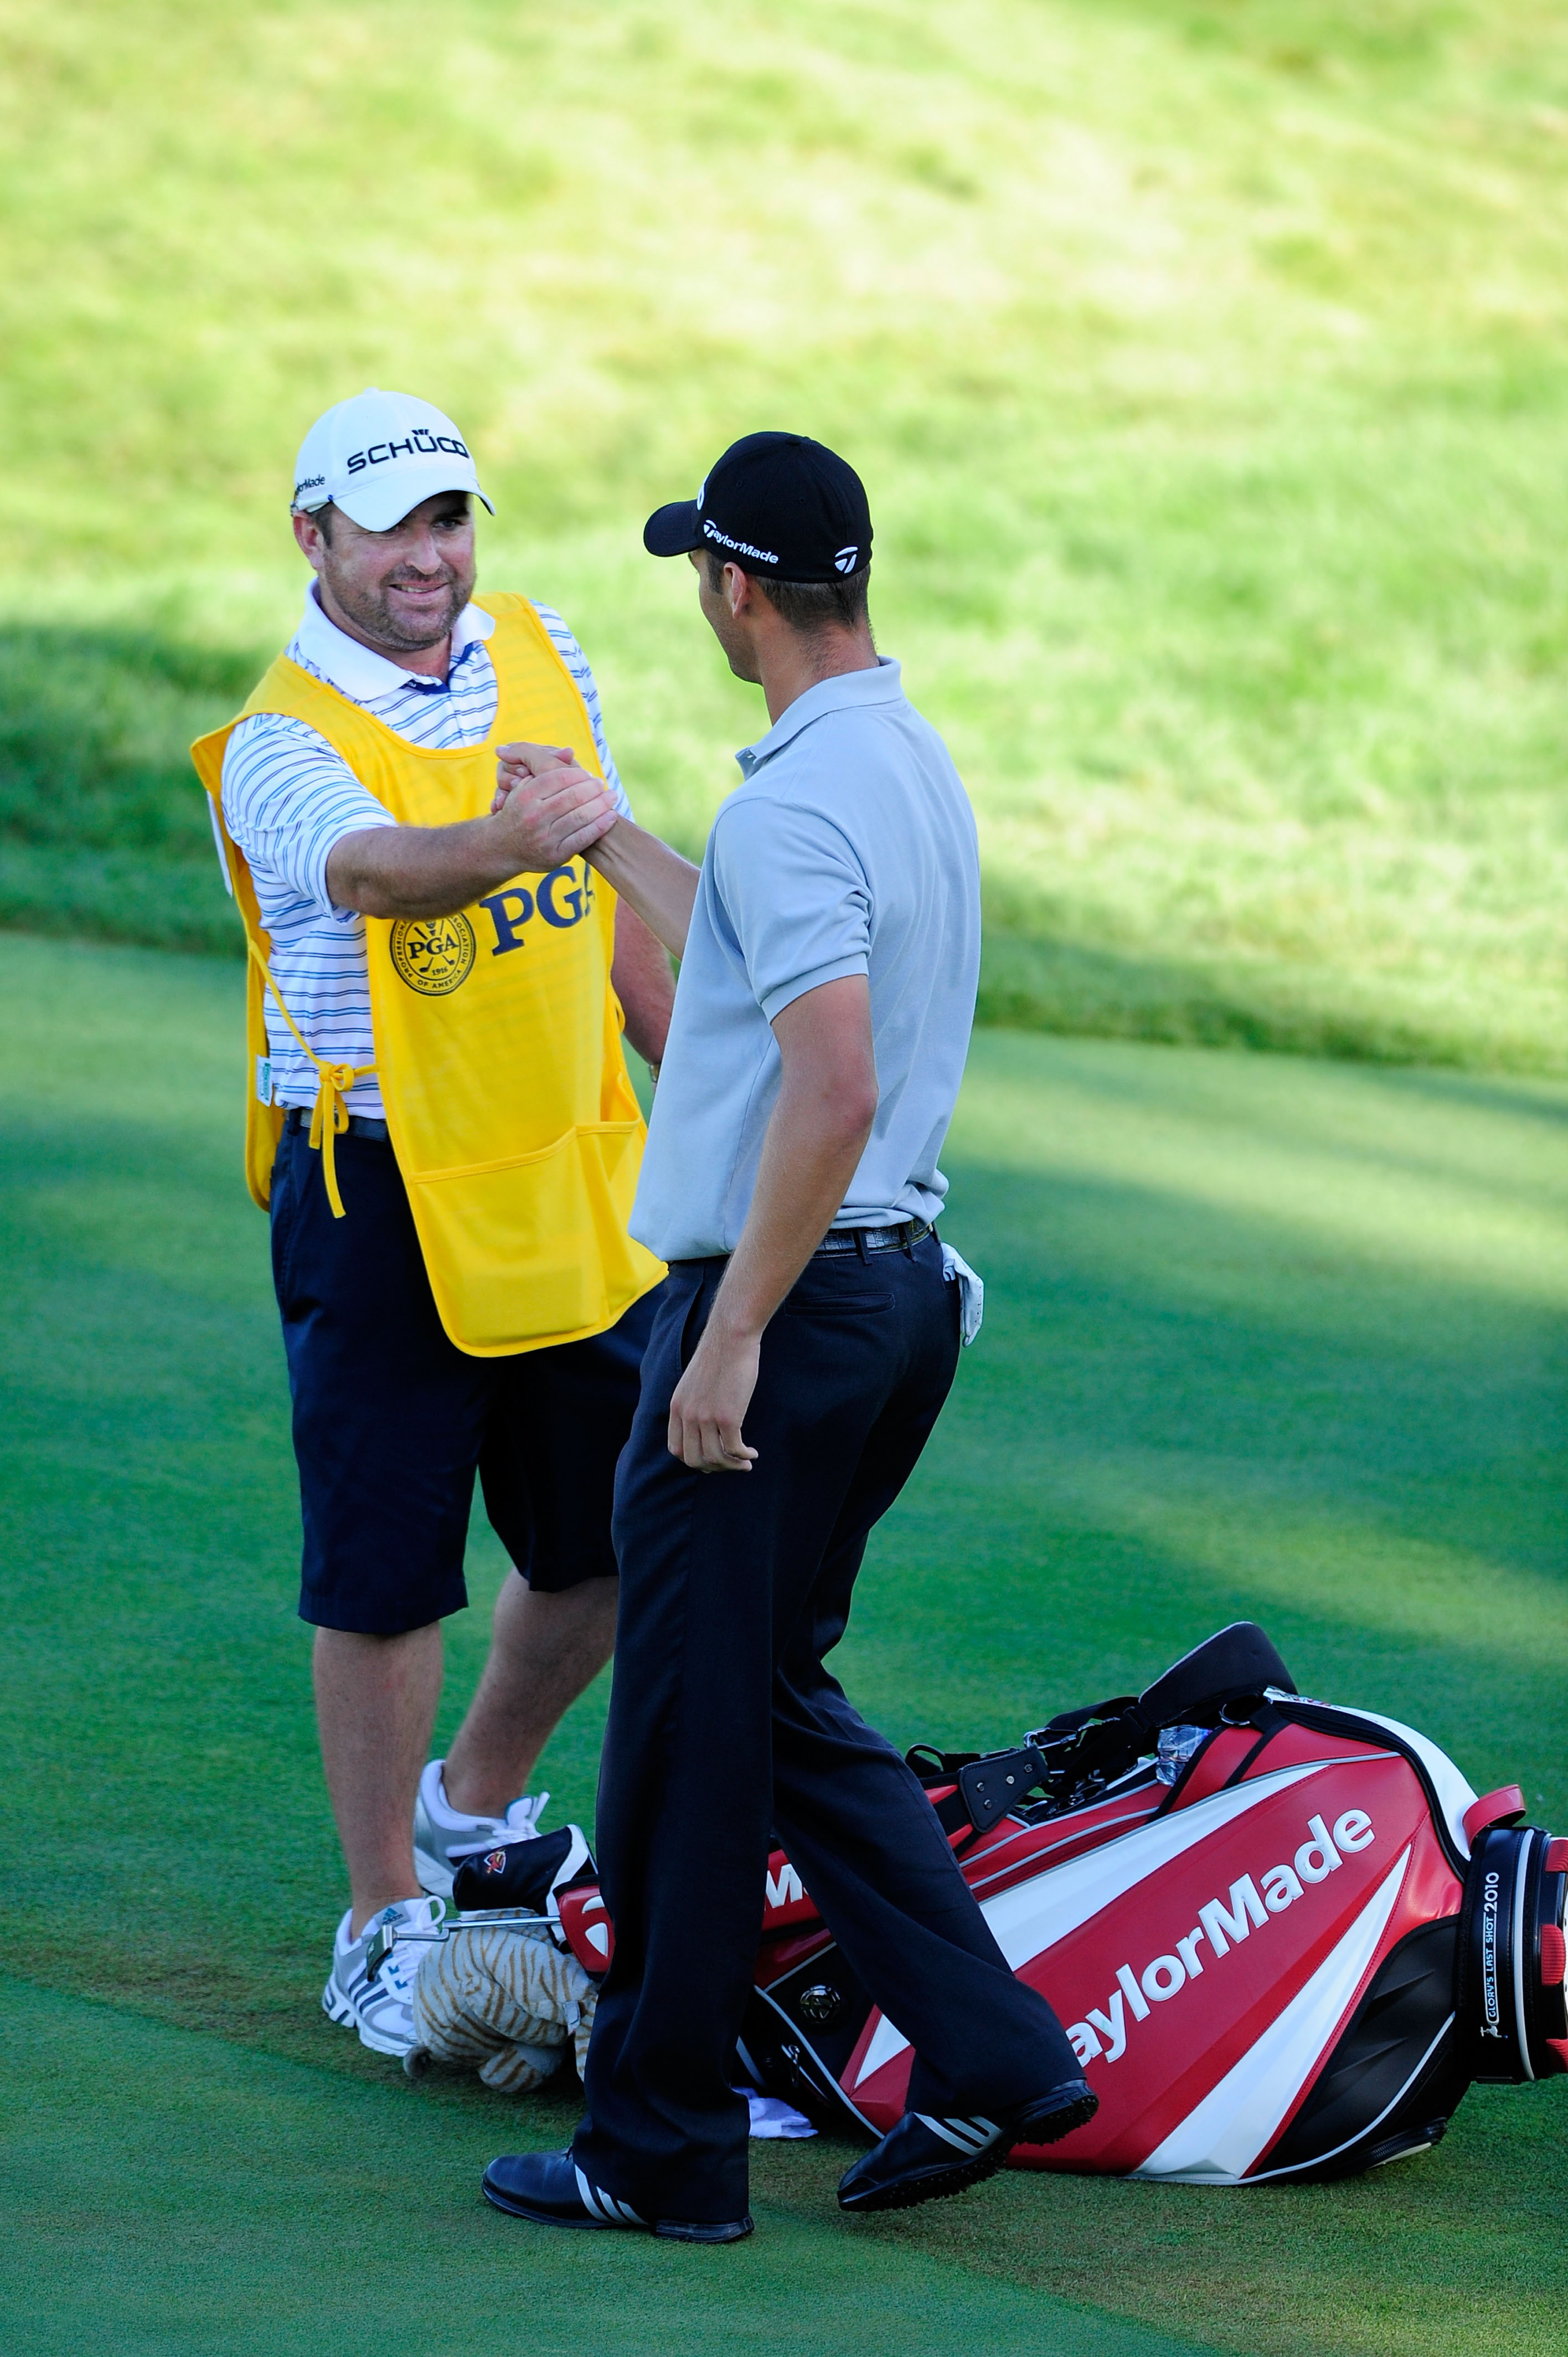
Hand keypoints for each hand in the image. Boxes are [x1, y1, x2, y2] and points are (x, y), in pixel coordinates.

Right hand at [490, 751, 616, 871]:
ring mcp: (545, 838)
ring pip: (581, 816)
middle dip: (593, 788)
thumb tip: (570, 751)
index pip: (559, 777)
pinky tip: (611, 816)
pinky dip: (601, 825)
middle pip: (573, 796)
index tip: (588, 774)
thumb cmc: (518, 812)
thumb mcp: (522, 786)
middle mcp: (534, 816)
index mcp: (526, 796)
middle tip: (602, 784)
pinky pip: (583, 838)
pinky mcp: (555, 855)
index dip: (579, 774)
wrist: (502, 847)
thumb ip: (542, 768)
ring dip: (602, 805)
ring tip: (612, 796)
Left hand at [667, 1318, 760, 1472]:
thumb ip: (694, 1403)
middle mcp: (687, 1415)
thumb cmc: (719, 1355)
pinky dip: (744, 1456)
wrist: (730, 1337)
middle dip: (713, 1468)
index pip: (676, 1448)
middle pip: (694, 1459)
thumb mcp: (694, 1382)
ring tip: (746, 1463)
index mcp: (677, 1407)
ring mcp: (706, 1418)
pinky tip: (752, 1453)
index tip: (710, 1459)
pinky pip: (734, 1449)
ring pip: (716, 1458)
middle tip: (729, 1465)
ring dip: (732, 1466)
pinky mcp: (728, 1417)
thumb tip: (705, 1424)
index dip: (693, 1459)